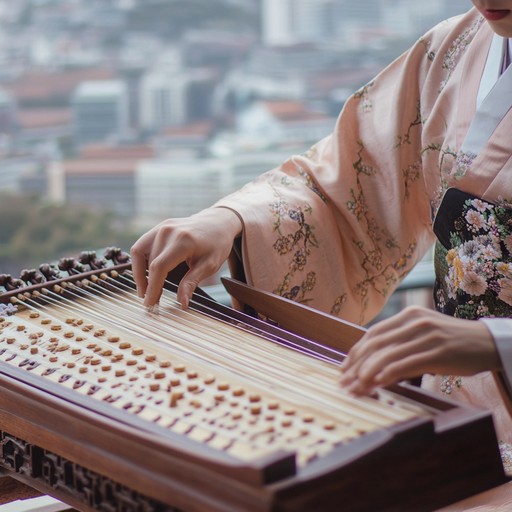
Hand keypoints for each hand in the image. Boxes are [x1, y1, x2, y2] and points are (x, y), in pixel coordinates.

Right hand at [130, 207, 242, 307]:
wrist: (218, 222)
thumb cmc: (216, 244)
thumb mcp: (209, 265)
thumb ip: (192, 282)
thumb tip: (182, 303)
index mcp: (183, 241)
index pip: (159, 267)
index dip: (152, 288)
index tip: (150, 303)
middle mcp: (168, 231)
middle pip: (149, 263)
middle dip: (148, 285)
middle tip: (151, 302)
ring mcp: (161, 227)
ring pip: (139, 253)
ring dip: (139, 274)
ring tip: (145, 290)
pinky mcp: (158, 227)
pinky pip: (141, 245)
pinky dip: (139, 261)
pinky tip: (144, 274)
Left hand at [339, 306, 499, 395]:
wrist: (486, 342)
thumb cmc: (451, 341)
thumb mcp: (423, 335)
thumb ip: (400, 345)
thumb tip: (373, 368)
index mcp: (408, 315)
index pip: (373, 333)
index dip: (355, 352)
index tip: (344, 369)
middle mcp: (415, 322)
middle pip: (376, 344)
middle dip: (356, 365)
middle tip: (345, 383)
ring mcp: (427, 336)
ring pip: (388, 355)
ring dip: (368, 373)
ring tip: (357, 387)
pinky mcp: (439, 352)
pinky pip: (407, 363)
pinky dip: (389, 373)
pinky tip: (378, 383)